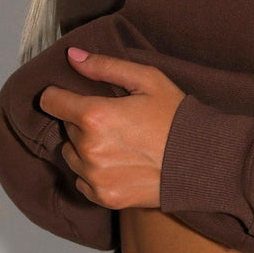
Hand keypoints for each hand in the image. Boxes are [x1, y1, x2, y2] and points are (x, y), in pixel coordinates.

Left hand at [39, 49, 186, 209]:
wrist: (203, 162)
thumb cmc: (176, 117)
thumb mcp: (147, 80)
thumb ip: (105, 66)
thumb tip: (72, 56)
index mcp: (95, 115)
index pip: (50, 101)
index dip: (60, 95)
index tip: (72, 97)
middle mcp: (89, 148)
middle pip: (65, 127)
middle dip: (82, 121)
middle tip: (115, 121)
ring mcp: (95, 176)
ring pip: (71, 155)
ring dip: (85, 148)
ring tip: (118, 143)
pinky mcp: (104, 196)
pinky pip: (82, 181)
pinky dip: (93, 172)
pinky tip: (120, 164)